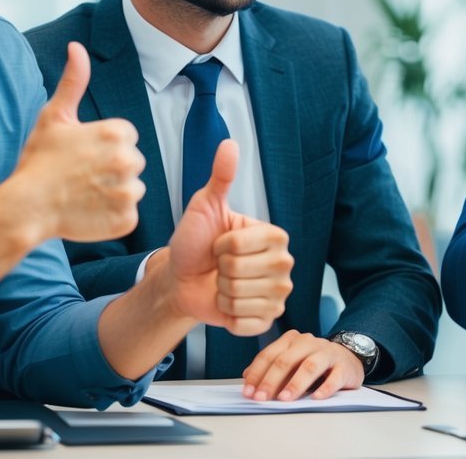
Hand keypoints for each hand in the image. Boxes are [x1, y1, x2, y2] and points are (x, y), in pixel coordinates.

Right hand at [12, 41, 144, 243]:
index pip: (126, 138)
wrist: (25, 207)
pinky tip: (89, 212)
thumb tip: (77, 47)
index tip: (82, 155)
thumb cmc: (38, 161)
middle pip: (132, 162)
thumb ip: (73, 81)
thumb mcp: (54, 116)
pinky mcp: (127, 219)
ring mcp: (129, 192)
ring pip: (132, 189)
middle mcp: (129, 160)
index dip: (103, 147)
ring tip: (84, 194)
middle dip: (112, 168)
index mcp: (118, 133)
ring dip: (114, 193)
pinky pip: (128, 215)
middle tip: (82, 176)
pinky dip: (112, 217)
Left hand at [165, 139, 292, 334]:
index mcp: (275, 237)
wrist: (182, 280)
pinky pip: (245, 322)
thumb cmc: (195, 243)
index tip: (219, 244)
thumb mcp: (205, 206)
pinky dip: (228, 316)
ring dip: (222, 294)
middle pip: (240, 272)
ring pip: (241, 298)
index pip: (242, 245)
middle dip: (220, 271)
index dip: (221, 246)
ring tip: (222, 284)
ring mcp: (279, 294)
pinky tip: (227, 306)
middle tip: (219, 267)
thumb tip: (229, 144)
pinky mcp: (268, 320)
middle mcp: (284, 265)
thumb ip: (221, 176)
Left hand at [241, 330, 364, 401]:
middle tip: (261, 398)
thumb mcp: (291, 361)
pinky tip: (316, 398)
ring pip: (309, 366)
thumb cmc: (314, 362)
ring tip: (284, 399)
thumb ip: (270, 368)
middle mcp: (309, 343)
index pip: (270, 355)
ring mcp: (328, 353)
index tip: (248, 392)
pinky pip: (334, 377)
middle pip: (286, 360)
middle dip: (271, 381)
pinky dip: (325, 388)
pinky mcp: (344, 367)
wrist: (348, 357)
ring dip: (295, 384)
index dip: (256, 374)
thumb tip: (247, 378)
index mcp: (292, 340)